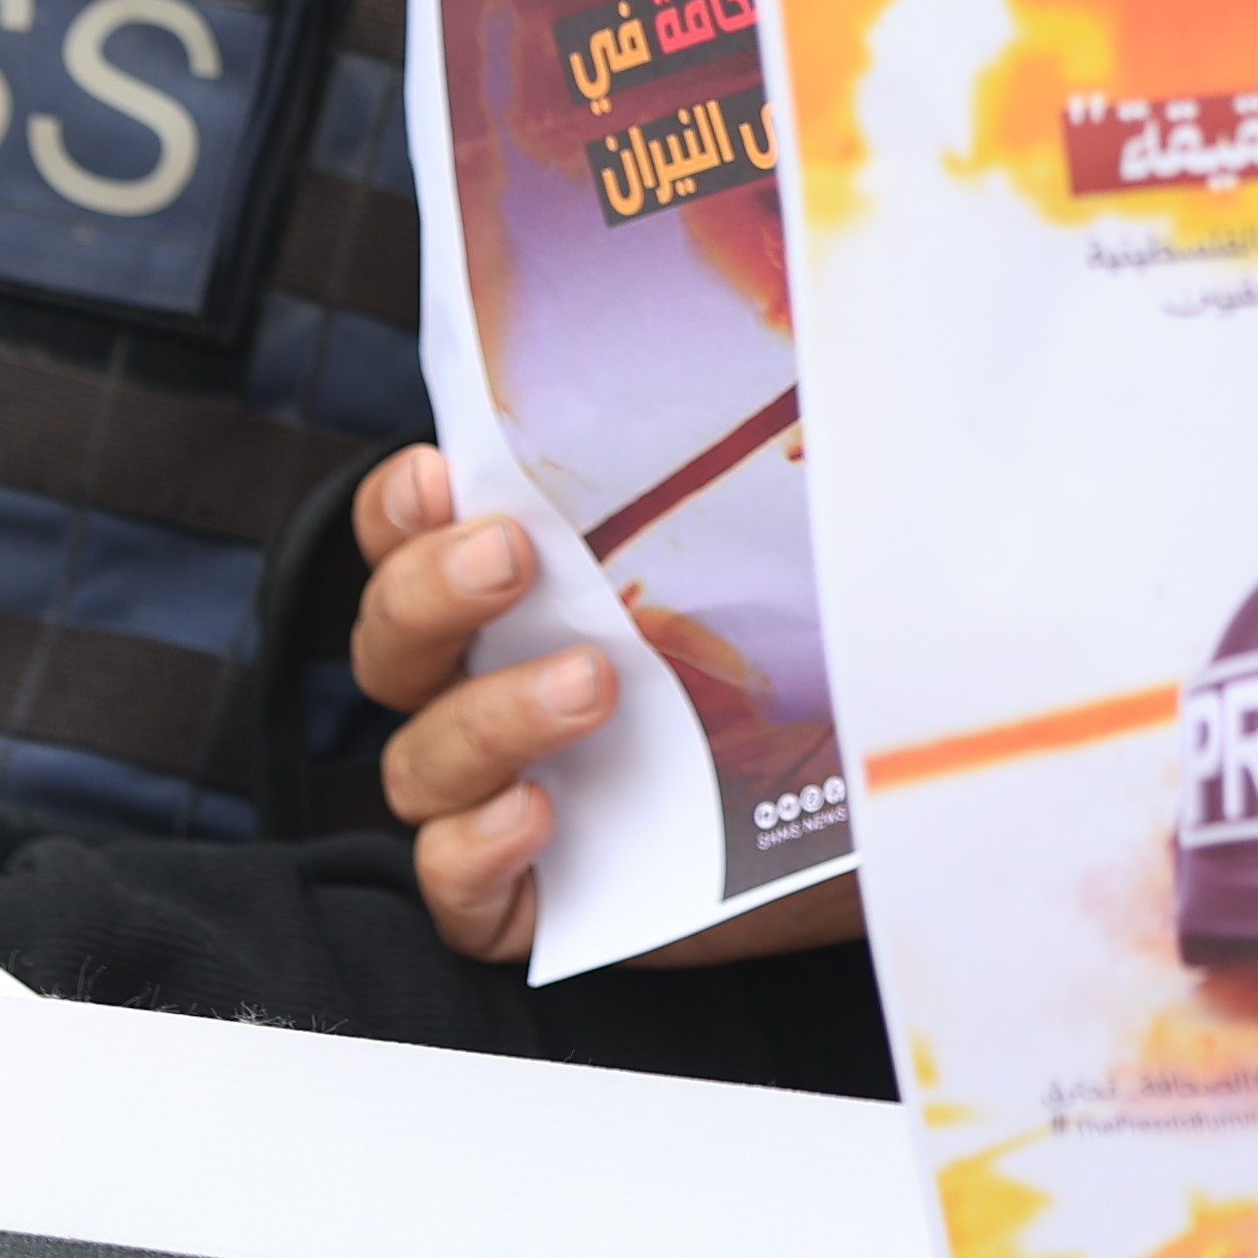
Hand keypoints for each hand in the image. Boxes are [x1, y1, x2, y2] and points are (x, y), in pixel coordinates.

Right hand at [349, 444, 860, 967]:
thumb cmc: (817, 676)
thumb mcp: (794, 561)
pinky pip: (451, 884)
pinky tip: (536, 815)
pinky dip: (475, 848)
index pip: (407, 539)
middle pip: (390, 641)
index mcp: (524, 601)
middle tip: (512, 557)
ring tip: (595, 684)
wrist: (867, 823)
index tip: (441, 474)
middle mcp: (489, 689)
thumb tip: (796, 358)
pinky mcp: (526, 899)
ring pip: (418, 760)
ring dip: (489, 715)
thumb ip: (760, 477)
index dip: (399, 508)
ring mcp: (500, 795)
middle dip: (431, 591)